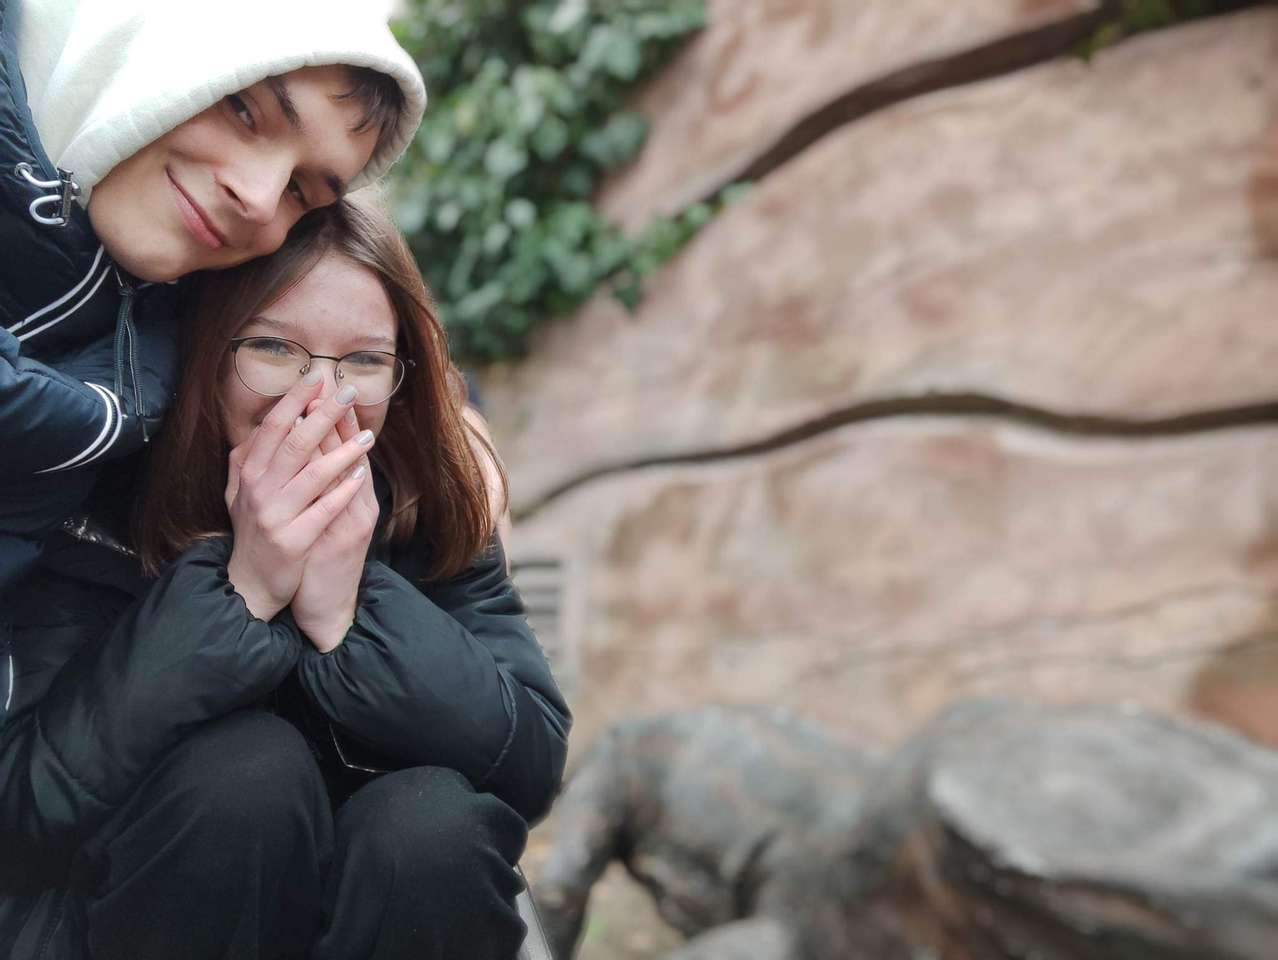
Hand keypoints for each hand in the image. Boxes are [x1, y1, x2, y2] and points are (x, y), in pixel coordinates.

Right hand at [224, 377, 374, 620]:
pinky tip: (363, 473)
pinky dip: (345, 489)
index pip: (273, 428)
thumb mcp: (240, 492)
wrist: (250, 584)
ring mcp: (275, 515)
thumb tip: (263, 423)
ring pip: (313, 474)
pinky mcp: (293, 540)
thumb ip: (247, 458)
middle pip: (295, 443)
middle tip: (349, 391)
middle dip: (324, 414)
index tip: (318, 377)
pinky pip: (325, 509)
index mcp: (248, 473)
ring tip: (368, 435)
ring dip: (343, 451)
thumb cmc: (252, 532)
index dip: (295, 400)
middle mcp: (258, 490)